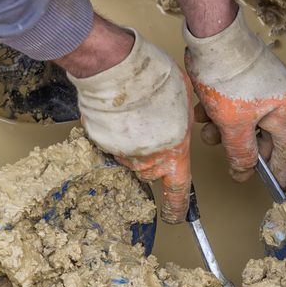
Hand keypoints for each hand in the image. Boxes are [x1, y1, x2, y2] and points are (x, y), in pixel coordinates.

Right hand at [63, 24, 192, 223]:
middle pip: (152, 171)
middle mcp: (147, 162)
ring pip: (132, 156)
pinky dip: (117, 131)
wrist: (118, 69)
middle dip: (155, 156)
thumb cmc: (156, 81)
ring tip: (138, 112)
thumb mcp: (185, 103)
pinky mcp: (100, 143)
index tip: (177, 216)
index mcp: (174, 156)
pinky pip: (112, 143)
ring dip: (136, 141)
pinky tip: (121, 111)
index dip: (177, 207)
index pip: (178, 192)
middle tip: (155, 129)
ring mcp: (121, 155)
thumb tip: (178, 127)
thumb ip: (183, 125)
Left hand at [183, 9, 285, 187]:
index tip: (276, 188)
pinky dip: (221, 112)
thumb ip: (241, 152)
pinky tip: (203, 111)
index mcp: (285, 107)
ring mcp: (264, 82)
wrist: (212, 34)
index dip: (281, 170)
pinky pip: (238, 102)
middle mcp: (281, 94)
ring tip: (208, 130)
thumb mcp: (233, 123)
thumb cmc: (227, 74)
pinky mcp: (248, 74)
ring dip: (226, 130)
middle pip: (265, 134)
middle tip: (231, 161)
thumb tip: (244, 172)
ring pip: (247, 119)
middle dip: (243, 147)